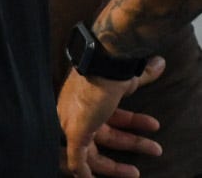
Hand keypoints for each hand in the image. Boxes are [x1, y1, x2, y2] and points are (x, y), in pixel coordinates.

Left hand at [58, 60, 164, 177]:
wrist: (102, 66)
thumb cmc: (111, 70)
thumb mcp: (127, 77)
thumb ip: (141, 75)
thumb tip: (158, 64)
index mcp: (89, 100)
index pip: (109, 118)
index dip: (132, 123)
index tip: (151, 125)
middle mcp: (77, 113)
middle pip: (104, 137)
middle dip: (132, 143)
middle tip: (156, 148)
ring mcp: (73, 125)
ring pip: (93, 154)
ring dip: (118, 165)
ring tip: (143, 162)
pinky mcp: (74, 135)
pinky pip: (77, 162)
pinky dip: (85, 173)